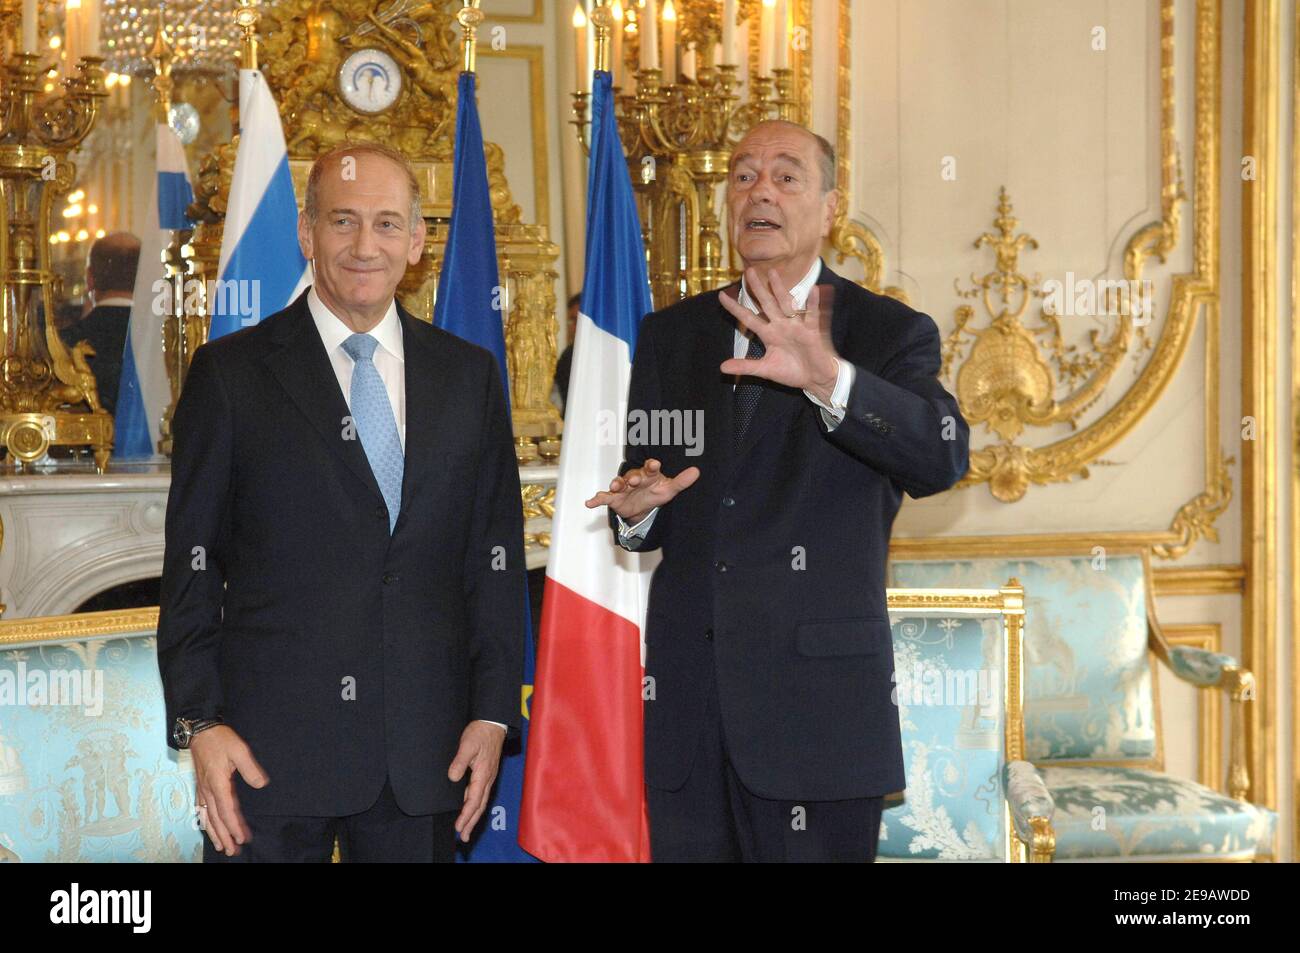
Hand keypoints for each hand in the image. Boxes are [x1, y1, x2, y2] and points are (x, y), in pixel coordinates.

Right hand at [190, 725, 268, 856]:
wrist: (200, 731)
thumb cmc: (221, 740)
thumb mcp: (240, 750)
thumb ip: (250, 769)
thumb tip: (261, 784)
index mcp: (218, 783)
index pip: (227, 811)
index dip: (234, 826)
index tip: (243, 838)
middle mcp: (208, 790)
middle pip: (216, 819)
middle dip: (225, 836)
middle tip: (233, 851)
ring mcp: (202, 789)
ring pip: (207, 817)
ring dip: (214, 833)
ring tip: (221, 846)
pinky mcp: (200, 786)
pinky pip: (201, 810)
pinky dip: (205, 822)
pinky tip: (208, 828)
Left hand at [448, 720, 506, 842]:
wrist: (493, 724)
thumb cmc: (480, 733)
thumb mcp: (468, 744)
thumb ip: (459, 761)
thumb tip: (452, 777)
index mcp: (483, 774)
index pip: (474, 799)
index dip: (466, 815)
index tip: (458, 827)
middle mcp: (487, 779)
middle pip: (479, 805)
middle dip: (471, 822)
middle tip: (463, 837)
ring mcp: (488, 777)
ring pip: (481, 802)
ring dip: (473, 817)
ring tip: (466, 829)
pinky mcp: (486, 774)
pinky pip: (481, 795)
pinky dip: (475, 806)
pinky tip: (470, 809)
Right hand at [585, 457, 699, 523]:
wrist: (642, 507)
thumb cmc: (655, 493)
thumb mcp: (669, 489)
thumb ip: (681, 481)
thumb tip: (696, 472)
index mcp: (649, 474)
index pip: (650, 468)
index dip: (651, 466)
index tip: (654, 464)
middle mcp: (635, 478)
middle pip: (632, 475)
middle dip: (632, 477)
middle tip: (634, 479)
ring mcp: (623, 488)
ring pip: (618, 484)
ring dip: (616, 484)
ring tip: (615, 486)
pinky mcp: (614, 498)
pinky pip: (604, 497)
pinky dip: (596, 499)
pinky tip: (589, 503)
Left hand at [719, 268, 839, 401]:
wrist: (814, 378)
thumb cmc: (791, 372)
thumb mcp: (765, 369)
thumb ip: (745, 367)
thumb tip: (722, 368)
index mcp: (768, 334)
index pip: (748, 318)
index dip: (735, 308)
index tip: (721, 296)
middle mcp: (780, 326)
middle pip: (766, 304)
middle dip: (758, 289)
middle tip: (748, 271)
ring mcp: (795, 326)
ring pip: (786, 304)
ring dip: (780, 289)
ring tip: (773, 273)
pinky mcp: (811, 331)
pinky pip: (812, 315)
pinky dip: (814, 303)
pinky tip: (814, 290)